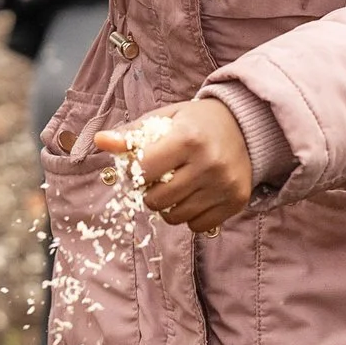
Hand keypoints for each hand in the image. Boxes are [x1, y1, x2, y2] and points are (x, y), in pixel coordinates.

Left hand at [96, 98, 254, 234]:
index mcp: (188, 138)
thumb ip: (132, 133)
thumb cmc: (197, 121)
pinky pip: (199, 226)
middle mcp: (209, 164)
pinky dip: (191, 216)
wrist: (245, 124)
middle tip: (158, 179)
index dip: (136, 171)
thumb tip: (100, 141)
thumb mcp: (165, 118)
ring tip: (175, 187)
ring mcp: (224, 185)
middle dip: (150, 192)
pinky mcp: (236, 201)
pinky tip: (194, 196)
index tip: (142, 165)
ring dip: (169, 207)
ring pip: (176, 217)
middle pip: (157, 200)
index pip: (144, 170)